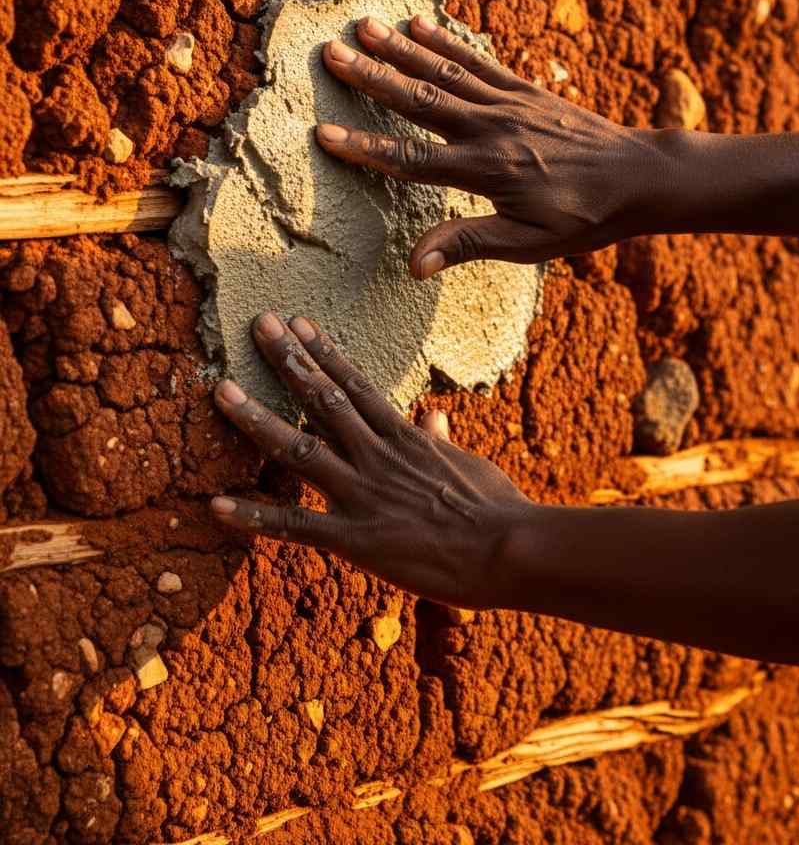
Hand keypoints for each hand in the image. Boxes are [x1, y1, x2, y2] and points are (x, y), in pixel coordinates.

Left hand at [208, 311, 536, 608]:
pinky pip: (295, 525)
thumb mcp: (468, 463)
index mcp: (405, 437)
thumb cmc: (496, 506)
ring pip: (298, 450)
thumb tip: (430, 414)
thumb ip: (439, 440)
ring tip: (220, 390)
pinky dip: (254, 515)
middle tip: (255, 324)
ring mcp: (363, 494)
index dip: (323, 352)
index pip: (356, 385)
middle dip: (286, 360)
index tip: (298, 323)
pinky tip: (216, 503)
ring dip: (255, 420)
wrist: (508, 548)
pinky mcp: (355, 539)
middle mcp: (377, 456)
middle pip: (322, 400)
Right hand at [315, 14, 666, 277]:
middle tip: (329, 52)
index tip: (324, 134)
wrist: (637, 177)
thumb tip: (414, 264)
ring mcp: (509, 104)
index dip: (366, 148)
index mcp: (485, 172)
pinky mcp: (525, 91)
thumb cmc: (584, 218)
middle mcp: (490, 130)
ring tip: (364, 25)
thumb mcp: (528, 245)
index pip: (412, 161)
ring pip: (444, 72)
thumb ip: (468, 244)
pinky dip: (447, 43)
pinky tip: (421, 26)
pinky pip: (479, 61)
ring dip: (401, 49)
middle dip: (372, 77)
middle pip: (420, 101)